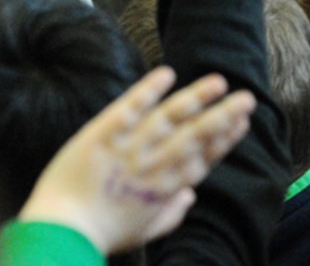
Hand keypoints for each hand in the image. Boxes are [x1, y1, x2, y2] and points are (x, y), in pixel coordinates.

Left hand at [19, 67, 255, 254]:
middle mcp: (152, 166)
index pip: (203, 160)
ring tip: (218, 82)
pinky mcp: (102, 136)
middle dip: (223, 117)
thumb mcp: (143, 231)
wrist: (61, 233)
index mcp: (164, 189)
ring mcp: (128, 150)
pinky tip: (167, 74)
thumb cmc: (102, 235)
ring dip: (196, 99)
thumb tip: (191, 197)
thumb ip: (171, 213)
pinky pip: (128, 109)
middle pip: (194, 137)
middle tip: (248, 99)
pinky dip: (147, 91)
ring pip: (169, 119)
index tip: (243, 123)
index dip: (225, 139)